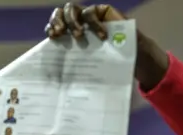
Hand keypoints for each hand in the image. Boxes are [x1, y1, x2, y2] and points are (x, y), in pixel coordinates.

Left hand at [45, 2, 168, 90]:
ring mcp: (88, 14)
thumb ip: (72, 63)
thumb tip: (54, 78)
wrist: (131, 58)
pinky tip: (102, 36)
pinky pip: (92, 13)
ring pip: (72, 8)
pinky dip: (95, 24)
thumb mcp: (86, 63)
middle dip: (57, 21)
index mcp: (69, 33)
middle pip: (60, 13)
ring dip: (72, 21)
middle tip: (60, 33)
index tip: (52, 37)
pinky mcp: (102, 11)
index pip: (54, 25)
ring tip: (79, 35)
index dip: (51, 27)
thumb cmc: (106, 63)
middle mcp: (77, 21)